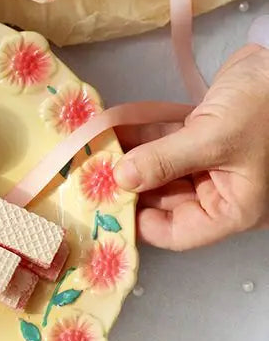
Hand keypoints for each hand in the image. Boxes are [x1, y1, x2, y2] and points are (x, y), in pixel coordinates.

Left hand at [114, 45, 268, 249]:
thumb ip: (164, 160)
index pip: (178, 232)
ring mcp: (211, 161)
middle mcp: (221, 190)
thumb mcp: (213, 138)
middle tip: (90, 174)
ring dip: (131, 158)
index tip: (104, 203)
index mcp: (234, 208)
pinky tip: (113, 129)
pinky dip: (144, 136)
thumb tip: (120, 180)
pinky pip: (167, 142)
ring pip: (162, 168)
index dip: (140, 222)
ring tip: (95, 150)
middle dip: (130, 185)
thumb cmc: (262, 108)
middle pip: (165, 200)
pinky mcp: (204, 133)